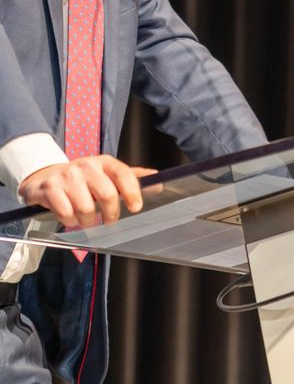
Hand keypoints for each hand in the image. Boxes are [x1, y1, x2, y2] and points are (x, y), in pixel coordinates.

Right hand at [19, 156, 157, 227]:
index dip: (132, 191)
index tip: (136, 207)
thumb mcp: (107, 174)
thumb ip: (131, 178)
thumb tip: (158, 180)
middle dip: (111, 213)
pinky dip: (70, 221)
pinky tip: (71, 217)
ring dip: (88, 220)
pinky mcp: (50, 188)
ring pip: (86, 208)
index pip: (124, 174)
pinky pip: (66, 213)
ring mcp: (67, 176)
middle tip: (110, 220)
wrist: (46, 177)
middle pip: (107, 194)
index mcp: (104, 162)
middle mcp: (87, 166)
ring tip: (87, 218)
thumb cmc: (84, 179)